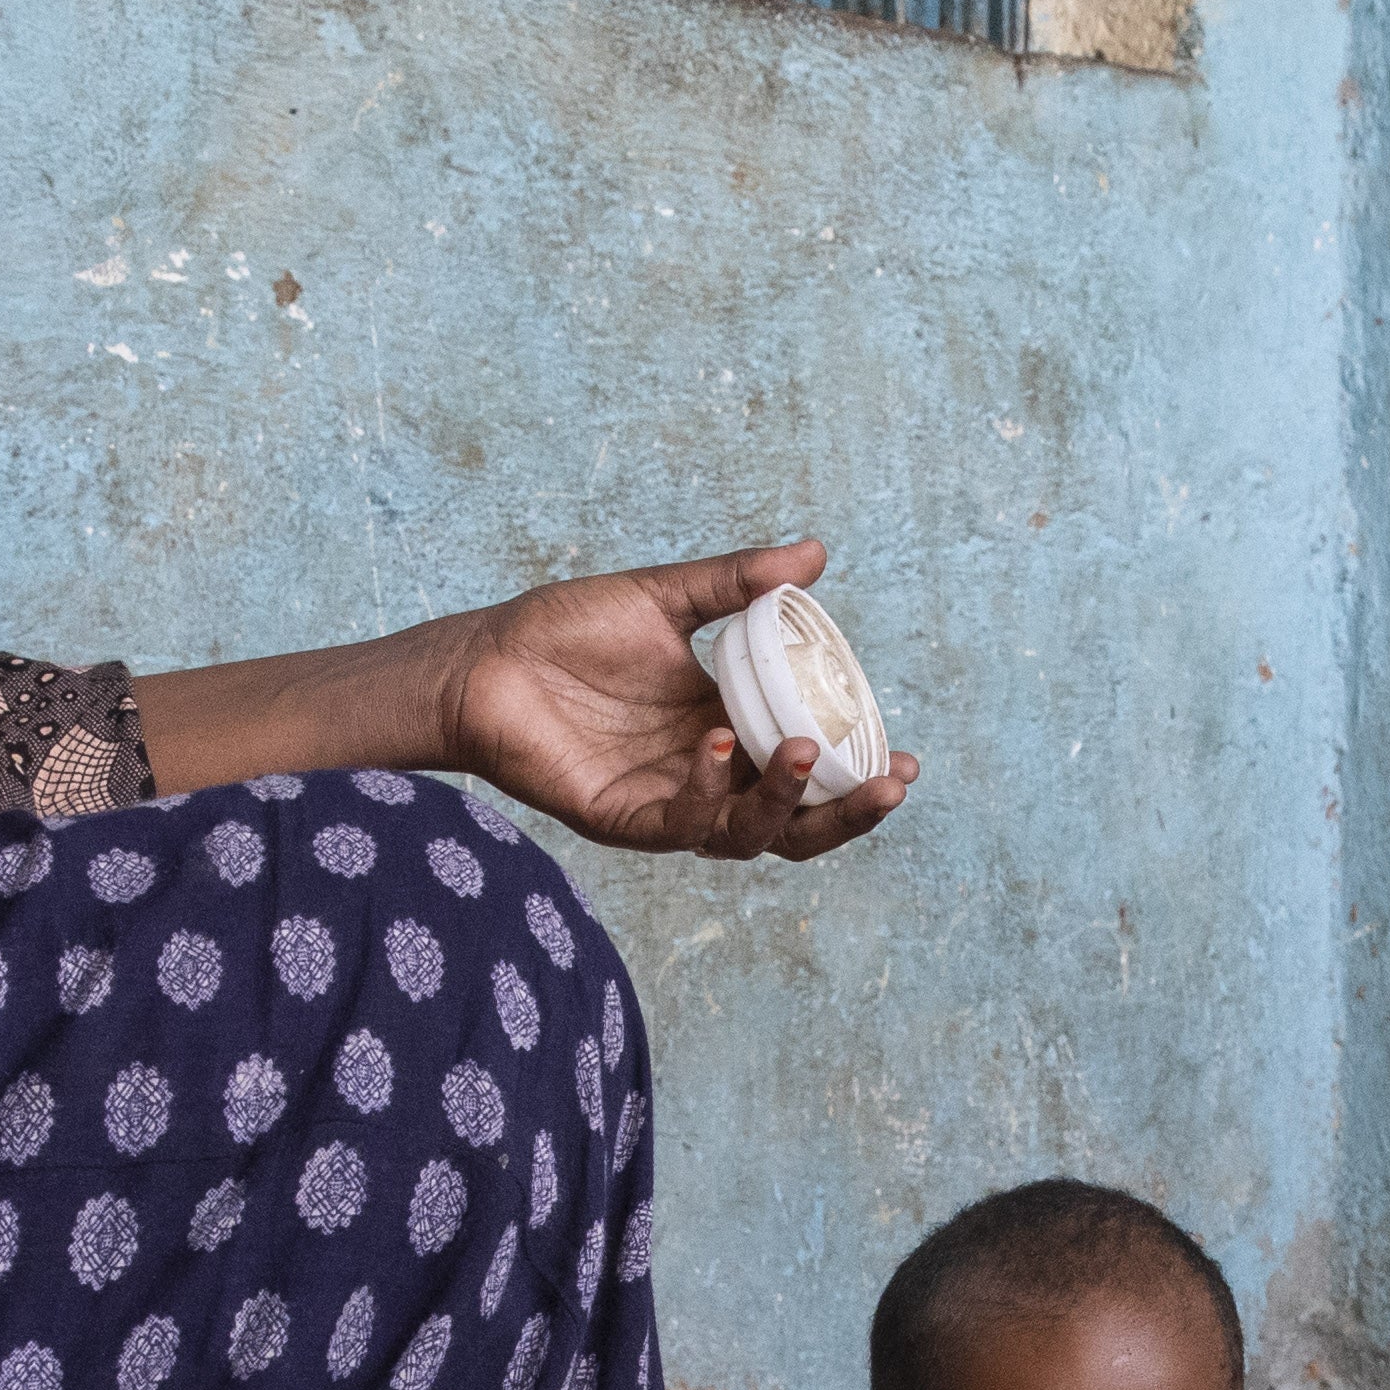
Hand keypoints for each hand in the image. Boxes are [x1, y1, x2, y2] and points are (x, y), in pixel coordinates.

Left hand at [429, 541, 917, 861]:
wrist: (487, 658)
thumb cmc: (566, 631)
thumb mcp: (666, 597)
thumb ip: (739, 584)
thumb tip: (815, 554)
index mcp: (729, 730)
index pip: (809, 770)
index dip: (858, 771)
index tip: (903, 753)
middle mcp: (707, 778)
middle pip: (796, 824)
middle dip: (847, 812)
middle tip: (886, 782)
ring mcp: (668, 804)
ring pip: (747, 836)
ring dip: (782, 802)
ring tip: (800, 752)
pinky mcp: (621, 820)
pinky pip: (680, 824)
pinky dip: (708, 792)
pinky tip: (717, 743)